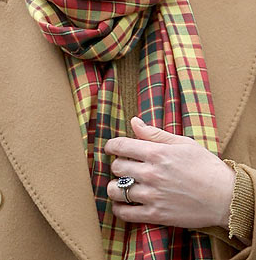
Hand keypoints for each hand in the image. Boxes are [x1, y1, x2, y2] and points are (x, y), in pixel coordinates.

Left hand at [104, 116, 234, 229]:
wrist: (226, 198)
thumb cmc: (206, 167)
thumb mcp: (183, 143)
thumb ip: (154, 133)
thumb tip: (133, 122)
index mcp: (156, 153)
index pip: (120, 146)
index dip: (110, 146)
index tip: (110, 148)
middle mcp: (151, 173)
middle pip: (117, 167)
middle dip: (117, 165)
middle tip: (123, 168)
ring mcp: (153, 195)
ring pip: (116, 190)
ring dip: (114, 187)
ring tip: (120, 186)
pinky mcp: (157, 215)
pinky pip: (127, 213)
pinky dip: (119, 209)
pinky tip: (121, 204)